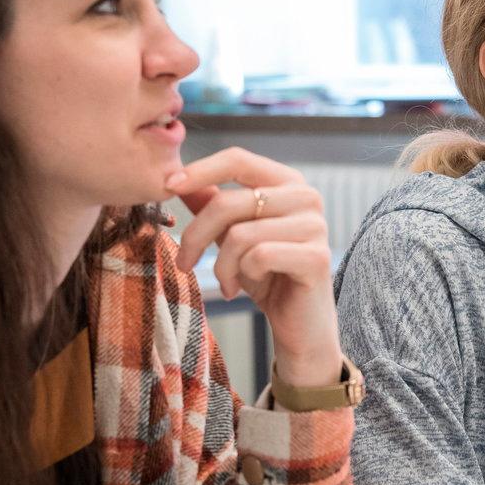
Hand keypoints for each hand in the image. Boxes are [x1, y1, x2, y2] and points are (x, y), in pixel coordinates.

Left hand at [168, 147, 342, 389]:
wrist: (298, 323)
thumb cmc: (266, 275)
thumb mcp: (233, 236)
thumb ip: (213, 204)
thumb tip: (177, 179)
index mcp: (287, 182)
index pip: (238, 160)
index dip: (200, 170)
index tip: (168, 186)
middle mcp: (306, 197)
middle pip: (229, 202)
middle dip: (196, 236)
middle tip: (184, 263)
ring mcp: (315, 226)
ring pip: (240, 234)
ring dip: (221, 265)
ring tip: (226, 282)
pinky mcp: (316, 257)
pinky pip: (259, 257)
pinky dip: (241, 276)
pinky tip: (243, 289)